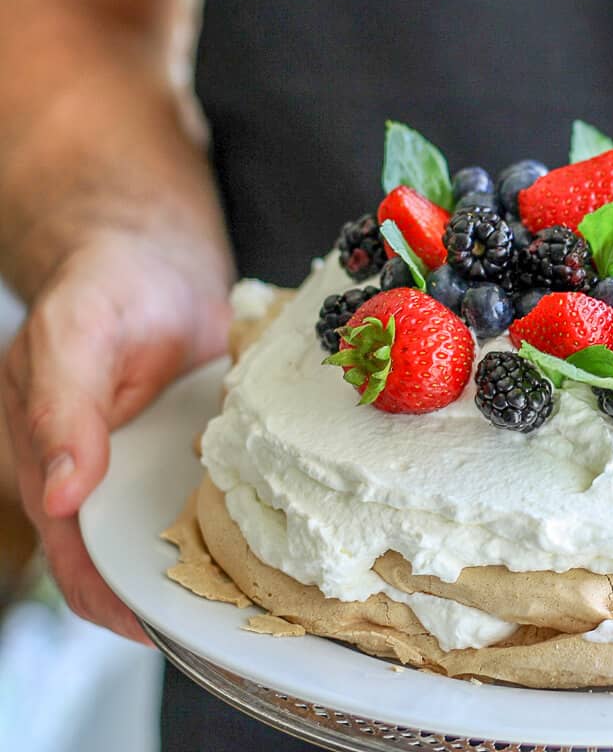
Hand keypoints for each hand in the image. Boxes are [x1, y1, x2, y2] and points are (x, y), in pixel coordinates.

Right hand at [2, 231, 229, 642]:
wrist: (156, 255)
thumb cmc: (104, 288)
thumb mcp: (75, 335)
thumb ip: (61, 410)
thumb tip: (58, 497)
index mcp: (52, 465)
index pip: (75, 558)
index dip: (111, 600)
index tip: (160, 630)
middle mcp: (104, 478)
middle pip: (133, 562)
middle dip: (174, 597)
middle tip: (233, 622)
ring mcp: (154, 467)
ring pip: (182, 537)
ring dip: (218, 567)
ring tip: (268, 596)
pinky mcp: (201, 450)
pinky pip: (222, 497)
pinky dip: (247, 520)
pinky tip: (289, 533)